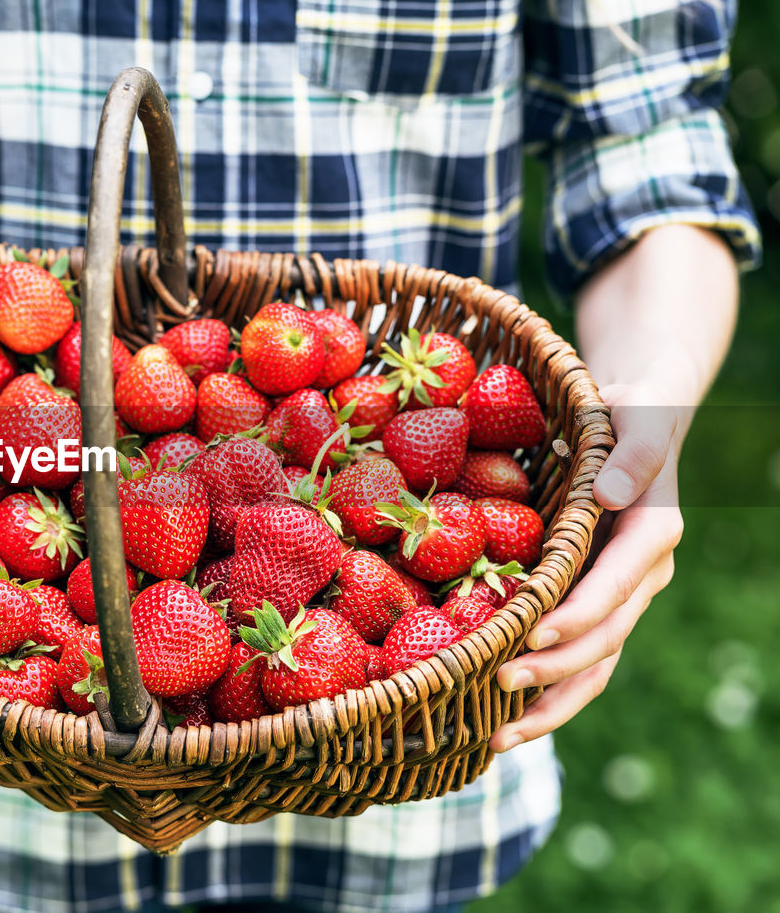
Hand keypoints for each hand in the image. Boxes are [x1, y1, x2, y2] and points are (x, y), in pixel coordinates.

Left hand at [490, 383, 682, 751]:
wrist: (633, 421)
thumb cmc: (625, 412)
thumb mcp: (637, 416)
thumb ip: (634, 453)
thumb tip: (616, 493)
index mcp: (651, 535)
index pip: (615, 586)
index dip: (578, 616)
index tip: (534, 636)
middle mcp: (640, 577)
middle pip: (605, 640)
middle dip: (555, 670)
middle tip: (499, 685)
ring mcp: (619, 598)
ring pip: (594, 667)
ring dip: (549, 705)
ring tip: (498, 737)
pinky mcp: (593, 606)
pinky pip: (576, 659)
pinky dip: (544, 692)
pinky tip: (501, 718)